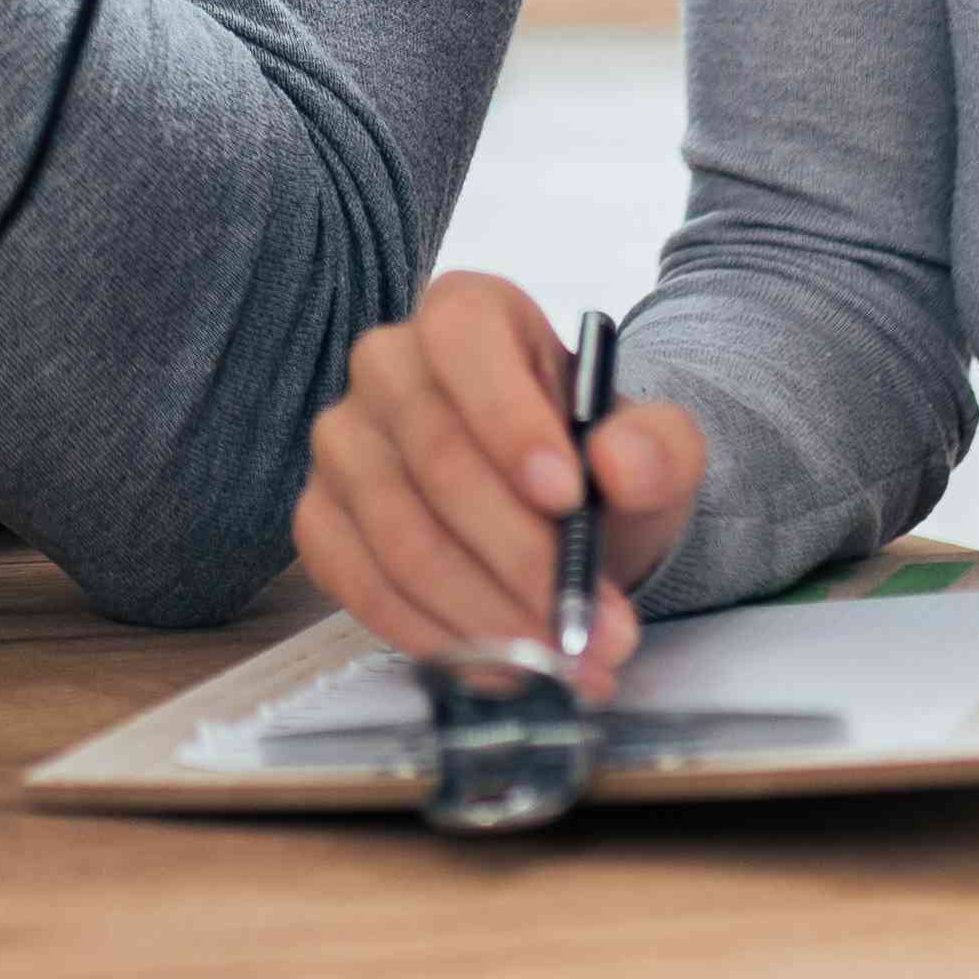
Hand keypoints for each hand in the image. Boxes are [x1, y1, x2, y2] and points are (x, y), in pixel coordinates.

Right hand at [293, 273, 709, 682]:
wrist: (560, 518)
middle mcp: (386, 365)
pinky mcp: (320, 520)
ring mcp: (343, 444)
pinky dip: (438, 638)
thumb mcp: (652, 449)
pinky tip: (502, 664)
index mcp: (465, 314)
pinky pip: (363, 587)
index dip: (510, 422)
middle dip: (521, 558)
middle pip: (437, 461)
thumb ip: (658, 448)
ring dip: (490, 615)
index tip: (569, 500)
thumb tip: (622, 464)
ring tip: (565, 659)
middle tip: (591, 623)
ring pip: (402, 539)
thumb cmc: (593, 466)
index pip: (464, 343)